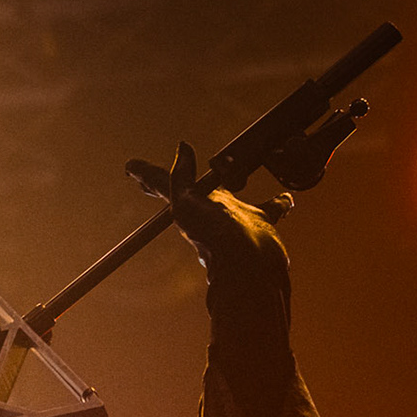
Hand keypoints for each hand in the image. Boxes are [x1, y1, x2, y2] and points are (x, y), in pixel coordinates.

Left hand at [128, 142, 292, 282]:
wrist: (248, 267)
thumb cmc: (213, 237)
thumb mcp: (186, 202)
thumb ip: (180, 177)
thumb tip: (181, 149)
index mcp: (190, 203)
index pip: (164, 184)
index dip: (147, 176)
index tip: (130, 168)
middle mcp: (211, 209)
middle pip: (193, 187)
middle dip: (184, 176)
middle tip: (181, 162)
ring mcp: (236, 218)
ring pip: (234, 195)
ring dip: (233, 183)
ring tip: (236, 175)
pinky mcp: (260, 225)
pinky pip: (271, 208)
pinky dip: (278, 202)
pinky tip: (286, 199)